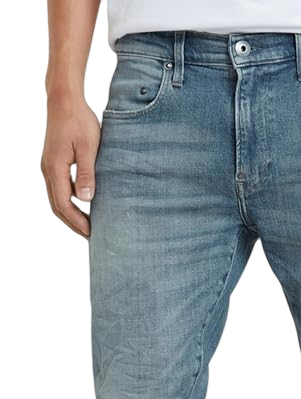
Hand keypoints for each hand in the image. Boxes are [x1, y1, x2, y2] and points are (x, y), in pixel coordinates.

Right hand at [40, 98, 101, 240]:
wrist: (63, 98)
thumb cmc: (78, 119)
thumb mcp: (88, 147)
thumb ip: (86, 173)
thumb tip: (85, 199)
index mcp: (55, 169)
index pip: (64, 204)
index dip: (77, 221)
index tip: (92, 233)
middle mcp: (47, 171)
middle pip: (57, 206)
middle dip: (73, 223)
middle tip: (91, 236)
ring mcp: (47, 167)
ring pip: (56, 199)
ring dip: (69, 215)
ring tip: (86, 226)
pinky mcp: (51, 163)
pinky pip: (57, 189)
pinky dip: (67, 202)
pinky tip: (80, 206)